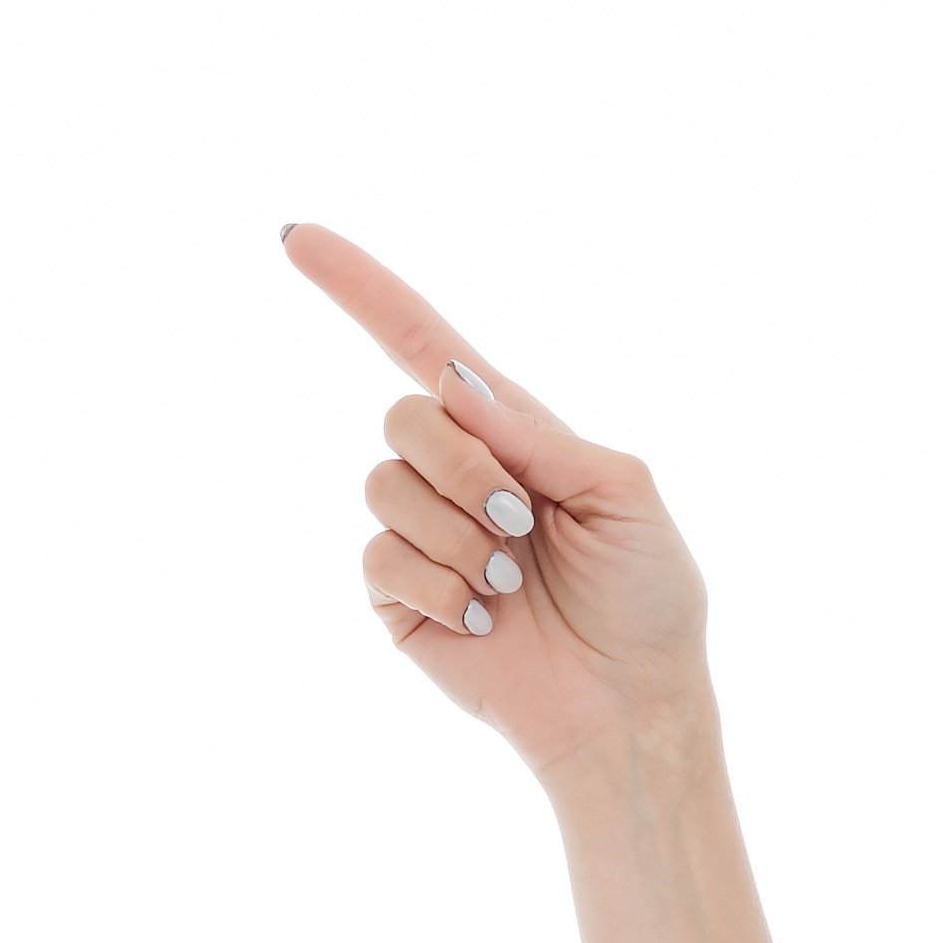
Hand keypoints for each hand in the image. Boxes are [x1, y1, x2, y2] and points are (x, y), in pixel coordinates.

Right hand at [281, 223, 711, 792]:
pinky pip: (380, 557)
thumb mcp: (622, 492)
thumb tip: (453, 384)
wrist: (630, 706)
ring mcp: (422, 535)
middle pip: (402, 416)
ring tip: (510, 584)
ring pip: (385, 485)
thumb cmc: (647, 597)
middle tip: (521, 522)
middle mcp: (456, 473)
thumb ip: (539, 433)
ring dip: (458, 535)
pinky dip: (440, 587)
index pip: (420, 343)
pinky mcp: (399, 599)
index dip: (360, 287)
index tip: (295, 237)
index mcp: (511, 432)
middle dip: (464, 466)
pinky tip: (482, 620)